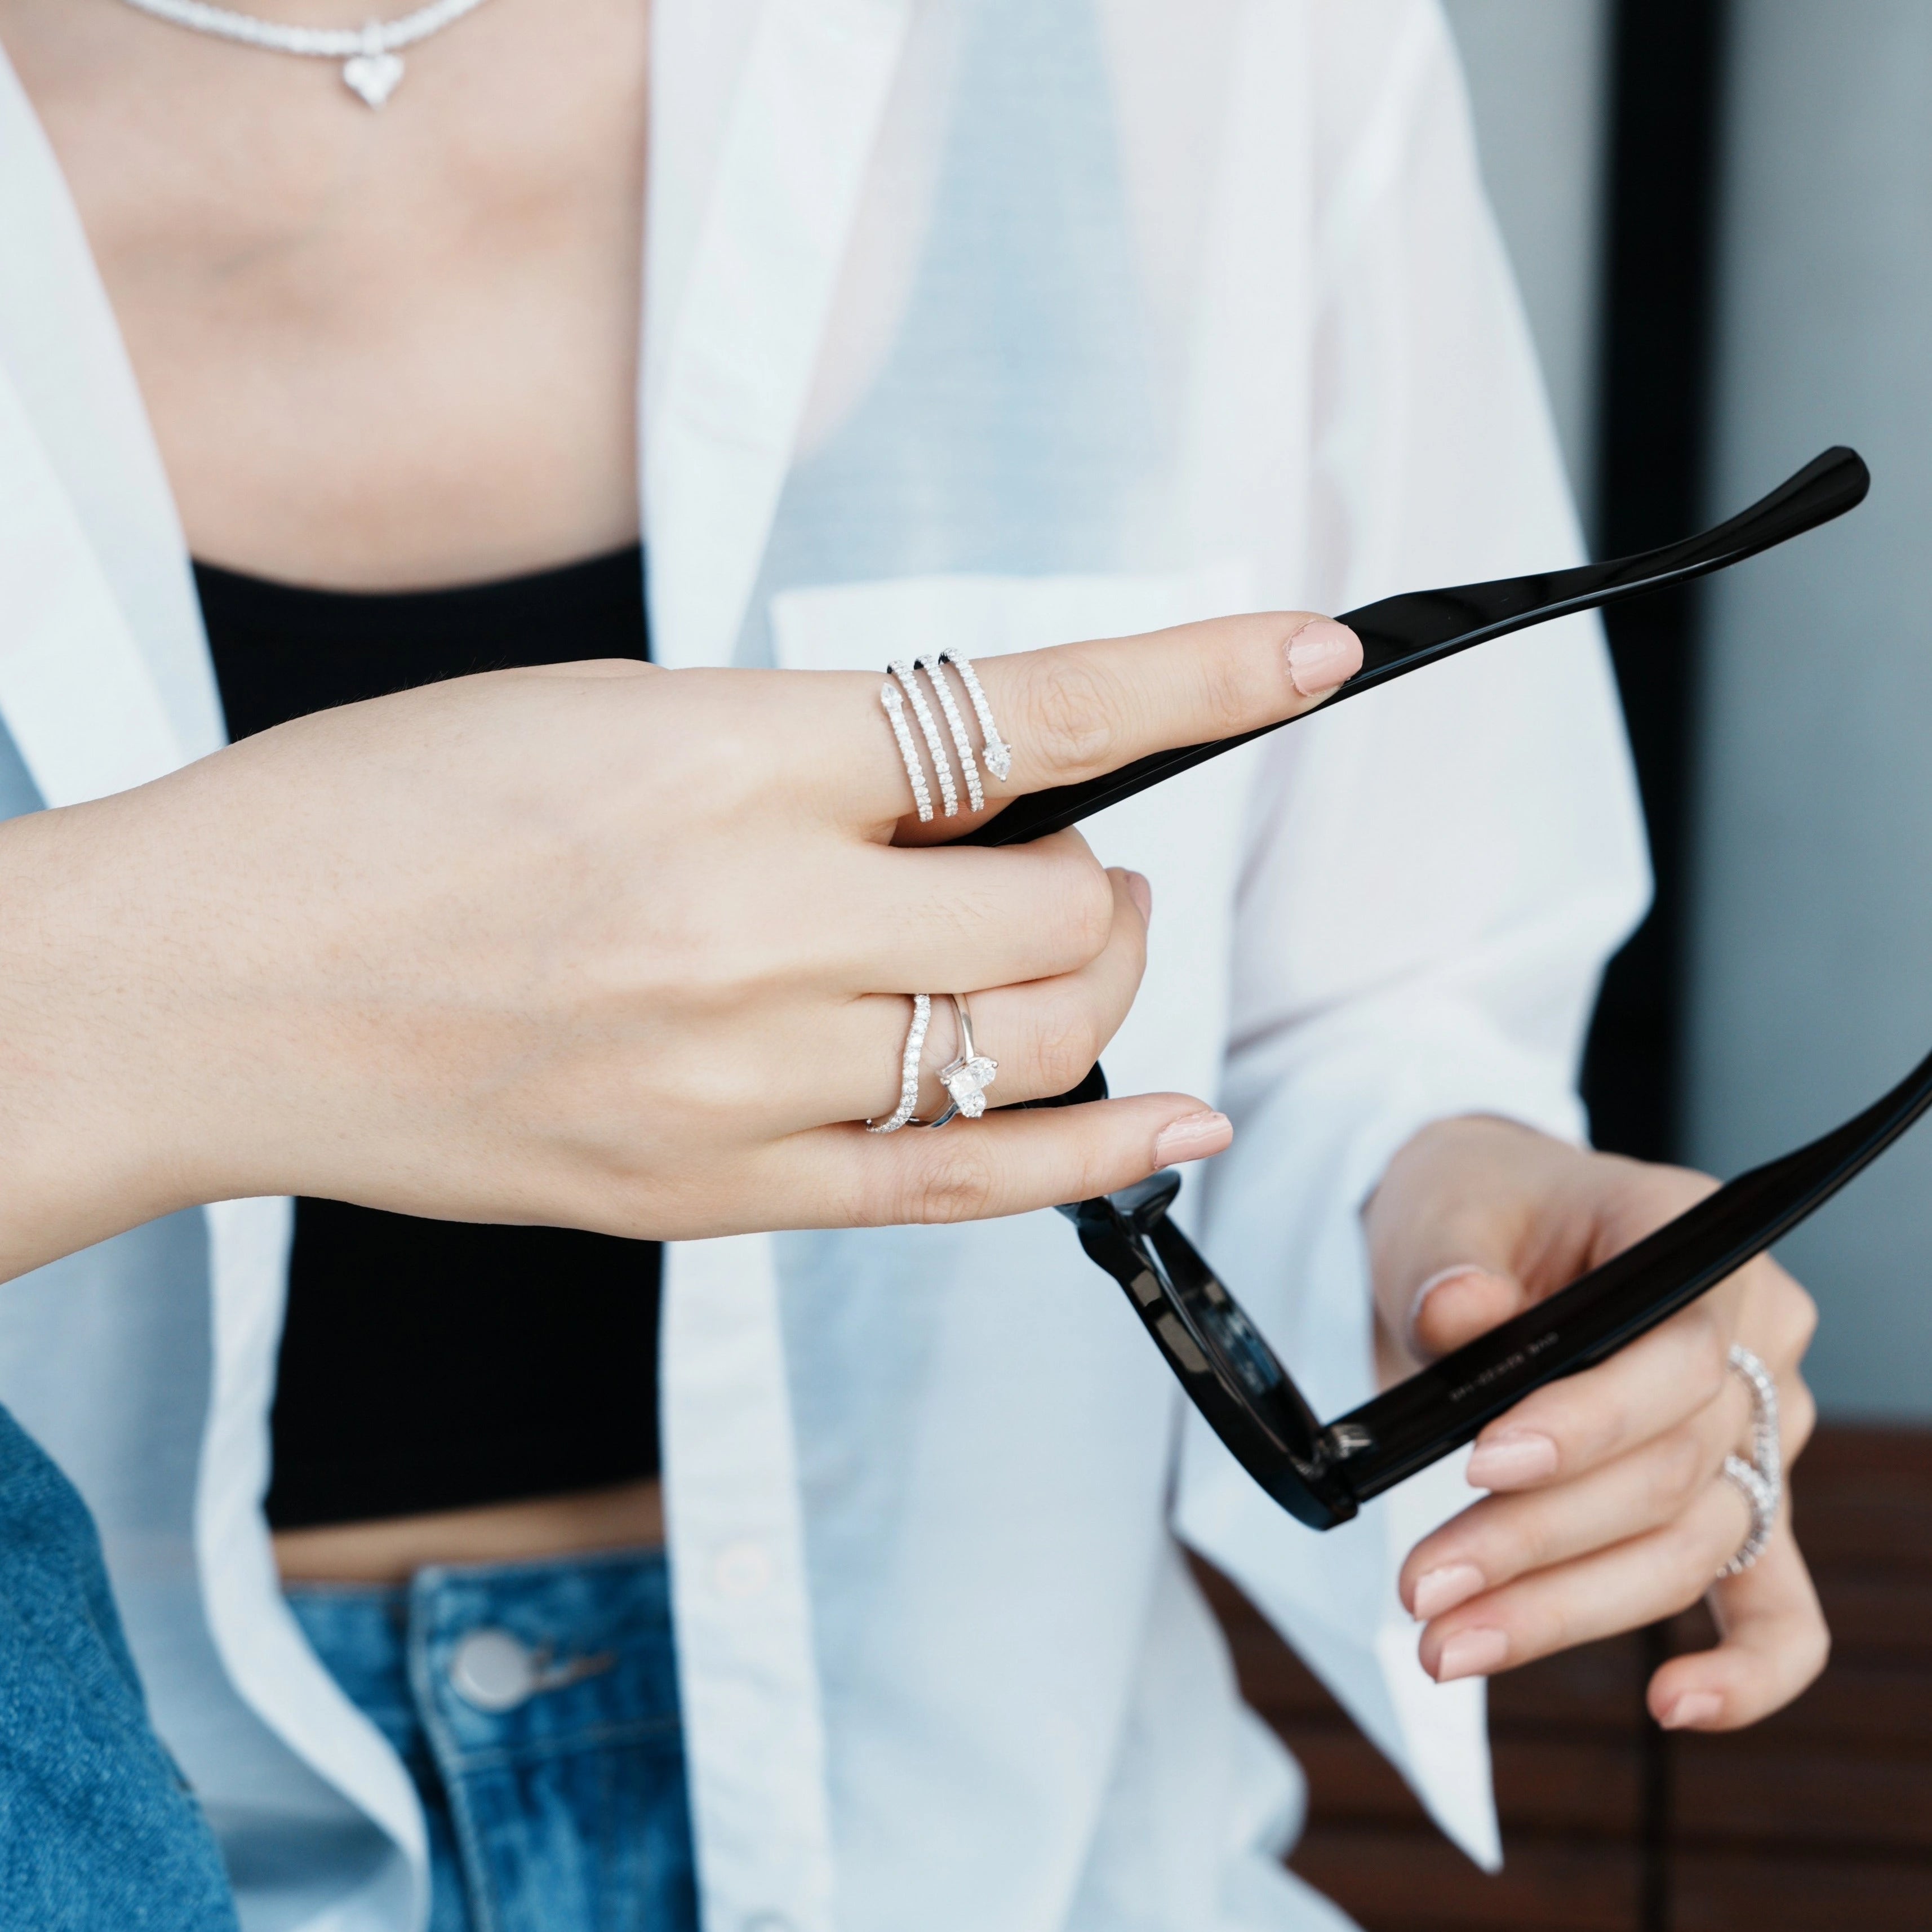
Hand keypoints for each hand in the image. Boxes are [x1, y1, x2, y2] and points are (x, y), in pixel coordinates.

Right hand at [0, 613, 1361, 1277]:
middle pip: (1056, 915)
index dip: (1196, 673)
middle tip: (1070, 860)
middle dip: (1099, 880)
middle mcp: (751, 926)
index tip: (1310, 652)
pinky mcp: (710, 1194)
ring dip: (1084, 987)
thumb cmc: (394, 816)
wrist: (220, 982)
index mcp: (721, 759)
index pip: (1021, 707)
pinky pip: (955, 1186)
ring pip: (1028, 1046)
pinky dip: (1089, 1155)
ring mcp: (736, 1081)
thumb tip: (991, 790)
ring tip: (1045, 952)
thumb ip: (816, 762)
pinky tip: (1174, 1124)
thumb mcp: (620, 718)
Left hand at [1364, 1117, 1827, 1730]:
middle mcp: (1753, 1337)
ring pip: (1687, 1547)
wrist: (1485, 1225)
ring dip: (1565, 1610)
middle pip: (1669, 1469)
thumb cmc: (1477, 1206)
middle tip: (1424, 1588)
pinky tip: (1673, 1706)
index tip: (1482, 1464)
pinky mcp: (1736, 1502)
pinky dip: (1743, 1668)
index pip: (1676, 1353)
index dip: (1586, 1422)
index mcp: (1696, 1238)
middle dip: (1535, 1540)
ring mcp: (1756, 1431)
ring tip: (1447, 1643)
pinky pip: (1775, 1605)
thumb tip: (1458, 1313)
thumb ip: (1449, 1263)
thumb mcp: (1440, 1209)